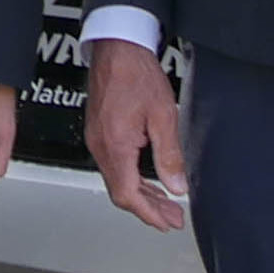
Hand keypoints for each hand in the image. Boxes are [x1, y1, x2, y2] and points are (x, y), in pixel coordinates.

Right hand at [80, 39, 188, 233]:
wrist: (116, 49)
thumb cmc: (136, 74)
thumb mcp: (164, 116)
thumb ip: (169, 155)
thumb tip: (176, 186)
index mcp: (115, 145)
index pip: (128, 195)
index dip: (149, 214)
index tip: (166, 223)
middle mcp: (100, 146)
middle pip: (121, 192)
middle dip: (148, 209)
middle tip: (172, 218)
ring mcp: (97, 140)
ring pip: (117, 181)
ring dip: (142, 195)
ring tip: (165, 204)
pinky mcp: (98, 133)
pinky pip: (113, 166)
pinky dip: (132, 179)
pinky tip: (148, 180)